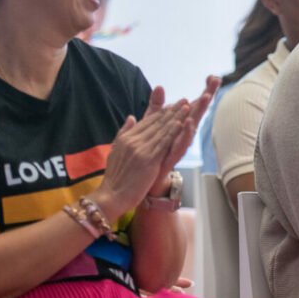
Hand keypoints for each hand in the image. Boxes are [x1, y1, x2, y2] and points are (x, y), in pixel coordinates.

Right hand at [96, 86, 190, 215]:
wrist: (111, 196)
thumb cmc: (115, 178)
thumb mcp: (115, 151)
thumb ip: (124, 133)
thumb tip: (132, 117)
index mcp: (126, 138)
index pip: (147, 122)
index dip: (161, 113)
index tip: (173, 104)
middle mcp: (133, 141)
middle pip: (156, 123)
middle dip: (172, 111)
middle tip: (184, 100)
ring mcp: (141, 150)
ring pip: (162, 130)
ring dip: (176, 117)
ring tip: (186, 107)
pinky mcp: (148, 160)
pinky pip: (163, 143)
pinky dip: (172, 132)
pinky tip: (180, 124)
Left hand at [150, 75, 221, 192]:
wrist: (148, 178)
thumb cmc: (154, 151)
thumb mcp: (153, 124)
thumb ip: (157, 106)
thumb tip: (159, 86)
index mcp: (180, 124)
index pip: (193, 104)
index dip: (204, 91)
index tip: (213, 77)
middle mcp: (183, 133)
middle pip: (197, 111)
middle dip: (207, 96)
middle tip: (216, 82)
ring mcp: (180, 144)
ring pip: (192, 125)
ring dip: (199, 111)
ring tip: (205, 97)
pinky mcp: (173, 156)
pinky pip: (181, 143)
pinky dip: (185, 133)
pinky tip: (189, 122)